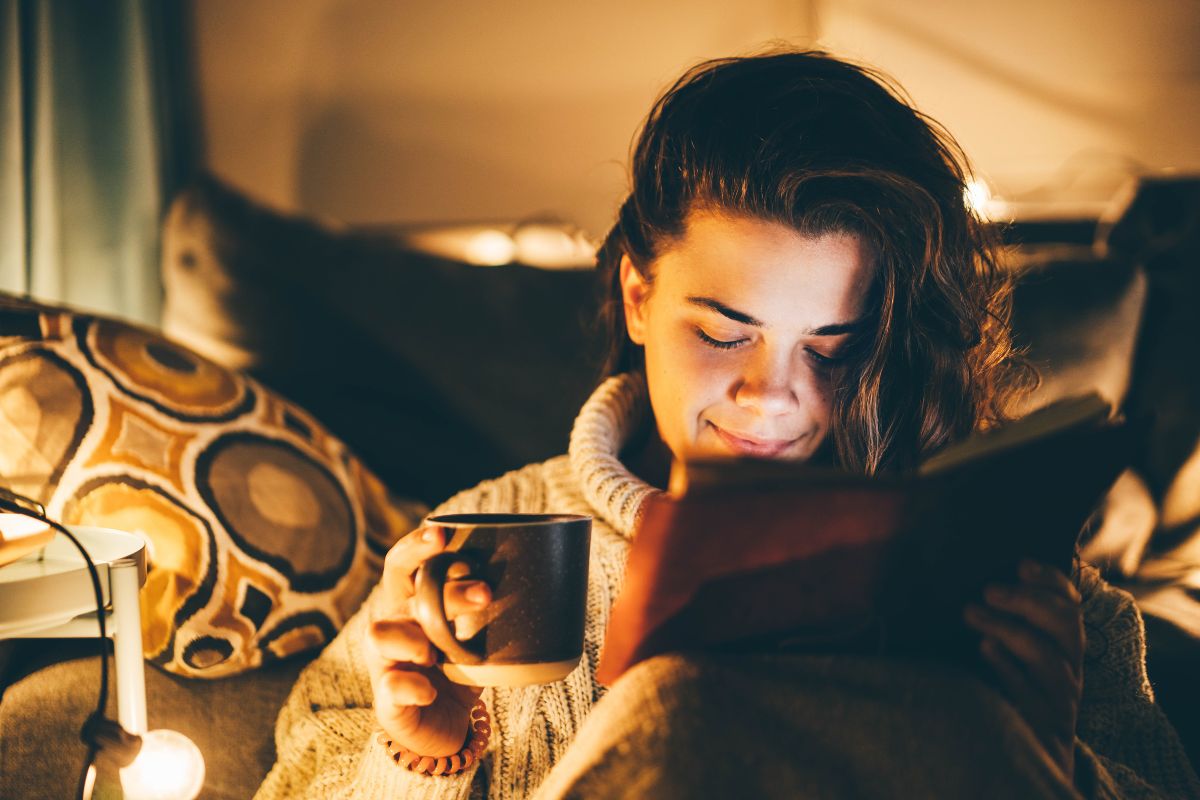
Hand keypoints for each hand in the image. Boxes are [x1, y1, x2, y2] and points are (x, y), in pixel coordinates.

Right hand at [364, 525, 490, 756]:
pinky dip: (411, 685)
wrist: (446, 728)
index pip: (402, 564)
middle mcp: (393, 626)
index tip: (443, 535)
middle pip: (404, 594)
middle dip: (442, 590)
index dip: (416, 546)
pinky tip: (431, 688)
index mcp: (412, 603)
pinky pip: (391, 687)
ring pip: (381, 635)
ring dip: (410, 635)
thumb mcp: (477, 634)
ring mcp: (387, 663)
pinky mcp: (391, 701)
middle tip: (485, 594)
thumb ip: (494, 607)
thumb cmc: (462, 670)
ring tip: (437, 649)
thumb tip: (553, 573)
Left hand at [963, 559, 1083, 781]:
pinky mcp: (1042, 722)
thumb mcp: (1017, 653)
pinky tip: (985, 649)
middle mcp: (1069, 667)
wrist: (1030, 755)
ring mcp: (1059, 696)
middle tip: (989, 589)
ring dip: (1007, 628)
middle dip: (1028, 601)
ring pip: (1046, 655)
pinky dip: (1007, 667)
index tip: (1021, 564)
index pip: (1070, 605)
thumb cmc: (1014, 691)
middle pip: (1065, 625)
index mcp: (1064, 645)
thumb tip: (976, 580)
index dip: (1052, 581)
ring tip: (971, 613)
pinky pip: (1029, 692)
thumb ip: (1008, 620)